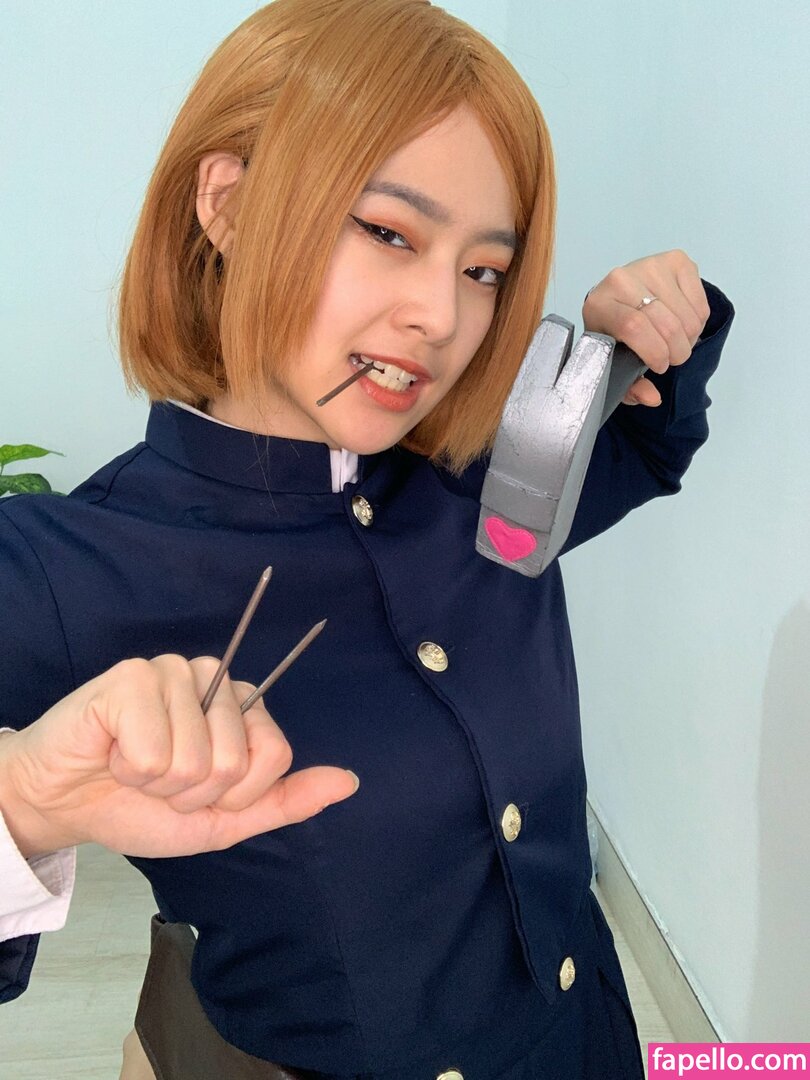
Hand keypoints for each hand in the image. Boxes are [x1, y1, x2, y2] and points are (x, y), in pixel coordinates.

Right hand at [0, 655, 357, 858]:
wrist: (69, 806)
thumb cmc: (143, 807)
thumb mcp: (225, 820)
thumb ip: (285, 801)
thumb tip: (349, 781)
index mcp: (242, 706)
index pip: (275, 756)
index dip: (236, 794)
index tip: (199, 792)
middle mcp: (214, 678)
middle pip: (235, 760)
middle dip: (192, 792)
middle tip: (159, 780)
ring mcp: (174, 671)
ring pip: (195, 759)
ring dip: (158, 784)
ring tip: (133, 766)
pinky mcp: (132, 677)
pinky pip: (153, 752)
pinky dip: (129, 770)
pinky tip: (113, 751)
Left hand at [582, 250, 710, 405]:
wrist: (621, 297)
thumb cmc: (617, 333)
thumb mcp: (615, 361)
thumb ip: (630, 386)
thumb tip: (652, 398)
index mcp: (599, 304)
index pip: (633, 327)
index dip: (654, 352)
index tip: (660, 367)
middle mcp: (620, 278)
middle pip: (665, 323)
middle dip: (676, 351)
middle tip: (672, 359)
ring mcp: (650, 265)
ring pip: (688, 316)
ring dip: (689, 338)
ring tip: (675, 341)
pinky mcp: (676, 260)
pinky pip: (700, 303)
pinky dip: (698, 321)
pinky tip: (682, 322)